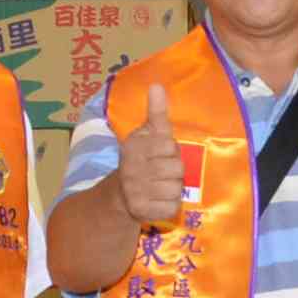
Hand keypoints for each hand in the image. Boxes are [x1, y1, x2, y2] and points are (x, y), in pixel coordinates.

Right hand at [111, 73, 191, 229]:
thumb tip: (157, 85)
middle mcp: (132, 168)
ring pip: (176, 189)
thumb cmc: (141, 158)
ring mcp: (136, 191)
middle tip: (163, 172)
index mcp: (135, 147)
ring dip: (173, 189)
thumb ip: (156, 112)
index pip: (170, 146)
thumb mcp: (147, 134)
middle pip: (177, 169)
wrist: (120, 194)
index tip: (161, 153)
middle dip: (175, 171)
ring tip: (161, 186)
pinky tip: (159, 201)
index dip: (170, 150)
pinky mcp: (142, 211)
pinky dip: (170, 205)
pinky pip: (172, 207)